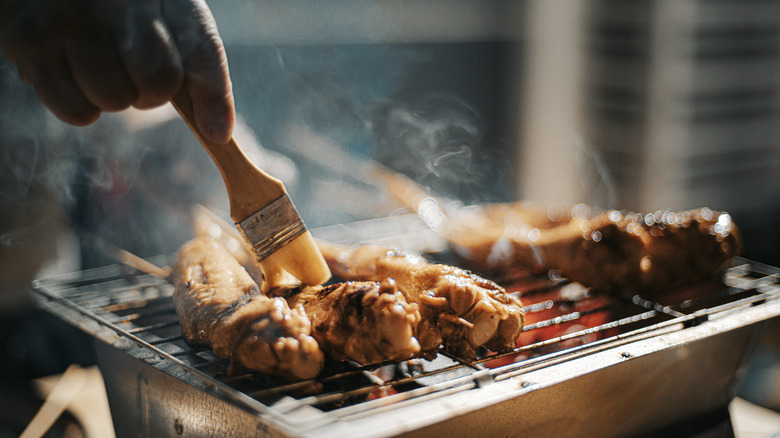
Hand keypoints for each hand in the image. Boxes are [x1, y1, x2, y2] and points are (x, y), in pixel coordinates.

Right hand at [0, 0, 234, 143]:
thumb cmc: (117, 3)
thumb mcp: (169, 16)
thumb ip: (201, 69)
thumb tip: (219, 135)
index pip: (201, 49)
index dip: (211, 93)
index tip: (216, 133)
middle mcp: (114, 1)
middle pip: (157, 83)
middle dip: (150, 90)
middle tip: (130, 66)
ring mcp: (68, 19)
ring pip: (114, 99)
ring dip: (112, 97)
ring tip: (98, 66)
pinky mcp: (29, 42)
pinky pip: (75, 110)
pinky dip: (80, 106)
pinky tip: (72, 74)